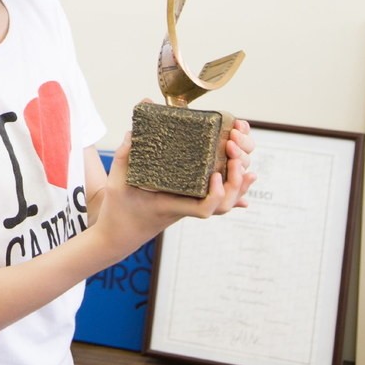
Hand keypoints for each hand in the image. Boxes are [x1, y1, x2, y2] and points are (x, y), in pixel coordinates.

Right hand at [91, 123, 255, 256]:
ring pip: (224, 202)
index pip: (203, 209)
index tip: (215, 174)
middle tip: (232, 153)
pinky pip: (218, 198)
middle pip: (222, 204)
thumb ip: (125, 156)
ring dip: (238, 182)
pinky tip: (247, 175)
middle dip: (234, 181)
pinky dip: (235, 188)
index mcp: (171, 206)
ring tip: (241, 159)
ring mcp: (189, 206)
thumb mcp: (117, 183)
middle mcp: (185, 208)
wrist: (121, 234)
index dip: (216, 193)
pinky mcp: (189, 201)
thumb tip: (134, 130)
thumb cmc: (119, 211)